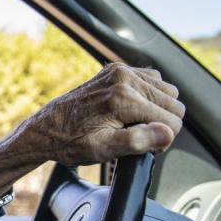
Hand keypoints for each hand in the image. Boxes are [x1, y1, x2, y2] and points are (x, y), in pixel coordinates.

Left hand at [21, 62, 184, 165]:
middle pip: (174, 103)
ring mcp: (120, 71)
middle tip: (136, 136)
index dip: (161, 139)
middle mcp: (124, 78)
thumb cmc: (71, 142)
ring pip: (166, 91)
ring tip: (131, 124)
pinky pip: (151, 80)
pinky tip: (130, 111)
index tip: (142, 145)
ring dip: (156, 109)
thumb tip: (167, 133)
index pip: (173, 120)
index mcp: (123, 98)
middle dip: (161, 123)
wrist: (46, 129)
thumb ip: (137, 141)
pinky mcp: (116, 70)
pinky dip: (148, 96)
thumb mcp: (103, 150)